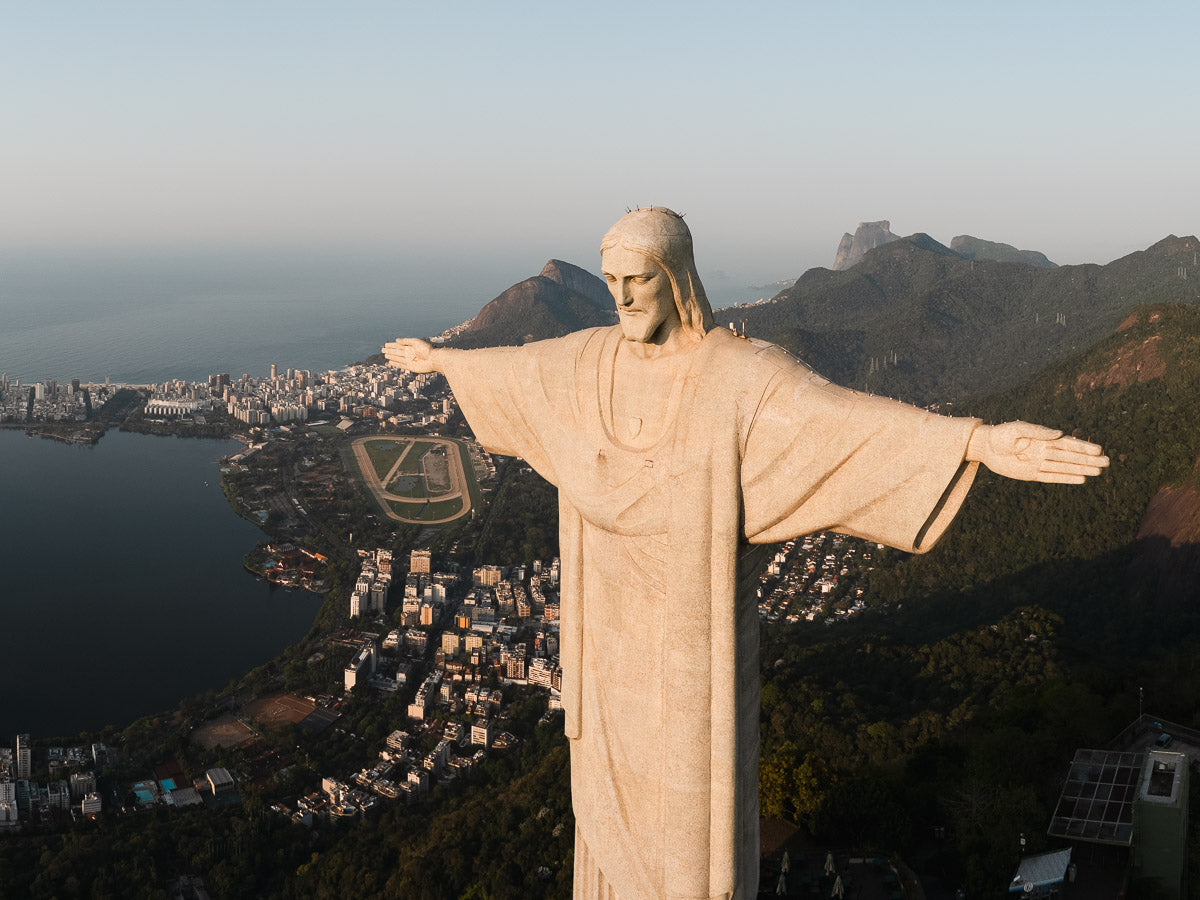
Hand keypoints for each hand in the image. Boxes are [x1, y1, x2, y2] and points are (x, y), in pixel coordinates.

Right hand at [383, 338, 438, 373]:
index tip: (385, 344)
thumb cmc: (427, 350)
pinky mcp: (411, 367)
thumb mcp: (416, 342)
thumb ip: (406, 341)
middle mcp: (409, 353)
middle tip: (382, 349)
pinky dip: (395, 364)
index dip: (392, 345)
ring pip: (397, 358)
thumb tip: (396, 340)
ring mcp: (410, 360)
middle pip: (397, 352)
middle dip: (390, 350)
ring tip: (385, 355)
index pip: (398, 345)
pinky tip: (390, 362)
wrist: (434, 360)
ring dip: (391, 356)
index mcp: (410, 346)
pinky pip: (401, 365)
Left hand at [966, 421, 1109, 483]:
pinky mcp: (1032, 474)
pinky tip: (1081, 479)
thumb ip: (1037, 431)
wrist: (985, 447)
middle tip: (1107, 462)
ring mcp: (1039, 463)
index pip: (1068, 444)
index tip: (1099, 449)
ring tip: (1100, 471)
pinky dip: (1066, 479)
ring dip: (1082, 469)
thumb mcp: (1017, 429)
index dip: (1083, 447)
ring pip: (1065, 468)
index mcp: (1043, 438)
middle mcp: (1044, 451)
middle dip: (1088, 459)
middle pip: (1071, 457)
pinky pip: (1052, 477)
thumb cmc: (1000, 435)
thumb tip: (1059, 434)